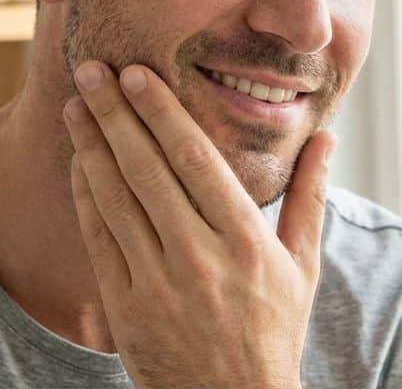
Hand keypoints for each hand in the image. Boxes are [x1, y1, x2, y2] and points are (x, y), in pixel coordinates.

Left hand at [64, 60, 333, 388]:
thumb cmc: (274, 331)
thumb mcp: (302, 265)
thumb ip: (309, 197)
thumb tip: (326, 139)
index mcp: (246, 240)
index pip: (195, 160)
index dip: (162, 113)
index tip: (138, 74)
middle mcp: (200, 258)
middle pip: (148, 171)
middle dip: (117, 115)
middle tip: (92, 71)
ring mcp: (157, 285)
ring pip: (116, 201)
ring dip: (92, 148)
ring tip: (75, 106)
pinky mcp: (125, 310)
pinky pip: (99, 241)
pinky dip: (86, 198)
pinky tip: (80, 163)